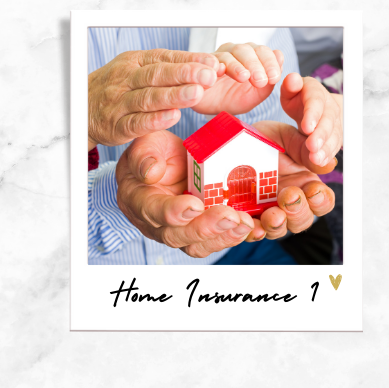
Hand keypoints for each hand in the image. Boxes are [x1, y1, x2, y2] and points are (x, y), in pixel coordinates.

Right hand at [88, 49, 220, 150]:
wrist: (81, 108)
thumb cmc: (118, 88)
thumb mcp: (138, 70)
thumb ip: (169, 70)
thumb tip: (208, 68)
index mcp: (135, 62)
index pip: (165, 58)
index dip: (190, 61)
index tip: (213, 64)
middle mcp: (126, 79)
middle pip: (158, 75)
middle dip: (185, 75)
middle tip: (209, 76)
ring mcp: (120, 103)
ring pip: (148, 98)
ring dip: (174, 96)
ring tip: (197, 94)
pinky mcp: (116, 126)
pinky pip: (136, 122)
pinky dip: (155, 120)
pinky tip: (173, 117)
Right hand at [116, 130, 267, 257]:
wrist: (164, 163)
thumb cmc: (153, 151)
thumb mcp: (145, 142)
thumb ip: (144, 155)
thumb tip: (151, 172)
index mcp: (138, 200)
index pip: (154, 211)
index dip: (173, 211)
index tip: (195, 204)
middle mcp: (155, 223)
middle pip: (177, 235)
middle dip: (206, 228)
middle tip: (230, 216)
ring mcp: (177, 231)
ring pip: (197, 245)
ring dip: (223, 236)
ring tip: (245, 223)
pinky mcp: (197, 232)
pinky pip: (212, 242)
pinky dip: (231, 237)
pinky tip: (249, 227)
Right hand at [191, 42, 283, 115]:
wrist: (211, 108)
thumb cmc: (234, 98)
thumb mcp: (256, 93)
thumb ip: (269, 79)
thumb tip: (280, 57)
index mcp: (250, 56)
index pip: (263, 51)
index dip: (270, 62)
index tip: (274, 77)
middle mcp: (234, 52)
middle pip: (246, 50)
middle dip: (255, 65)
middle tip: (260, 80)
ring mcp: (217, 56)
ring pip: (229, 53)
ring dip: (238, 65)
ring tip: (243, 77)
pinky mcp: (201, 65)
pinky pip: (208, 62)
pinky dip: (215, 65)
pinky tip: (220, 72)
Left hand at [248, 121, 337, 240]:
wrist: (231, 139)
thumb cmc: (264, 139)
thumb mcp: (286, 138)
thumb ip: (306, 150)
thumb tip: (329, 164)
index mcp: (305, 184)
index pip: (322, 201)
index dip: (321, 200)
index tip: (313, 190)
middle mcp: (288, 202)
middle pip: (303, 219)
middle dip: (298, 210)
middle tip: (289, 195)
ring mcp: (267, 211)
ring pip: (280, 229)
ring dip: (278, 224)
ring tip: (273, 214)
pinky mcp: (246, 217)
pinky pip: (252, 231)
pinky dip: (255, 232)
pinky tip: (255, 226)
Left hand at [280, 73, 342, 166]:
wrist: (313, 107)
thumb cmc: (298, 99)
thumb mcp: (290, 92)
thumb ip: (289, 86)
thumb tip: (293, 79)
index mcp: (315, 92)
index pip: (316, 101)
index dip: (313, 114)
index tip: (306, 127)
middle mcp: (329, 106)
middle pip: (328, 120)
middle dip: (321, 134)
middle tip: (312, 146)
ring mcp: (336, 121)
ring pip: (334, 134)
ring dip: (326, 148)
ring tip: (316, 158)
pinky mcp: (337, 134)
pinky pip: (335, 145)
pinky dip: (328, 154)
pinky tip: (321, 162)